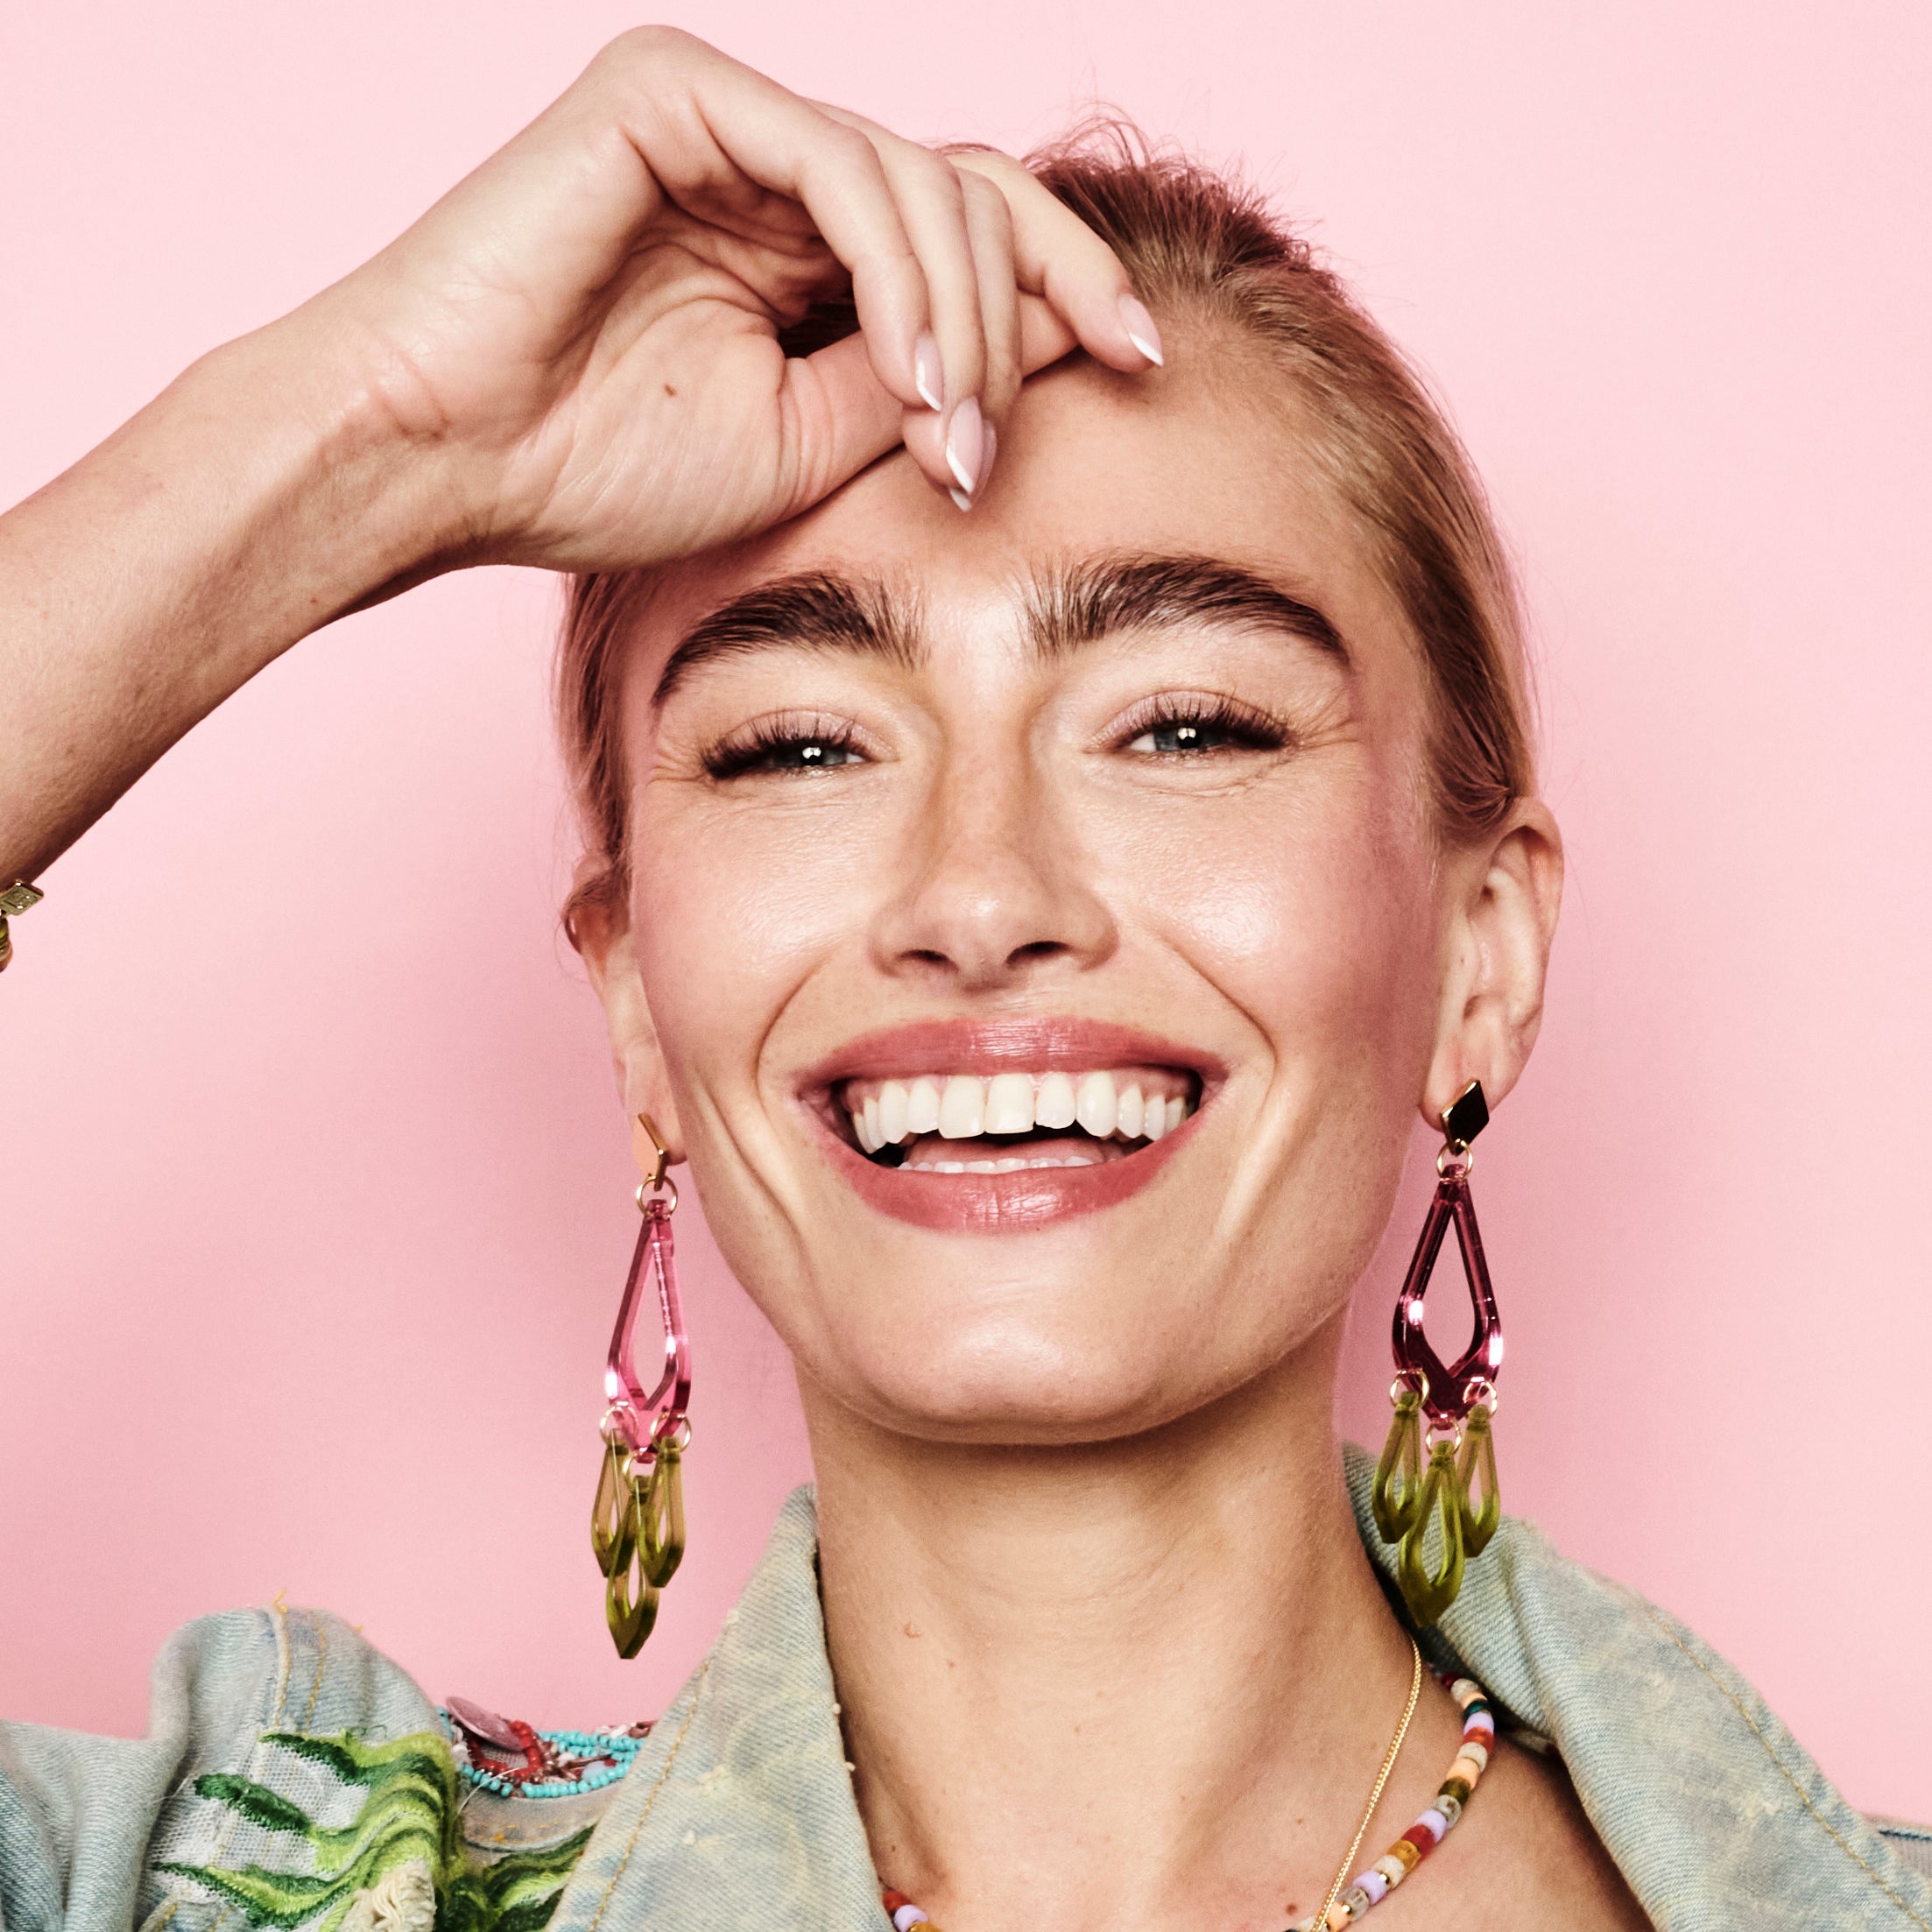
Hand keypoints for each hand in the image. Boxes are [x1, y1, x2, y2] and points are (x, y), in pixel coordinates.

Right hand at [301, 26, 1159, 572]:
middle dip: (1033, 308)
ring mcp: (725, 118)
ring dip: (965, 318)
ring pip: (922, 180)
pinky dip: (901, 271)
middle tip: (1015, 436)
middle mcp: (772, 169)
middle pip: (971, 189)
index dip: (1069, 284)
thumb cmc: (601, 471)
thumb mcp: (812, 442)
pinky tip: (915, 373)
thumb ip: (922, 375)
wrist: (447, 465)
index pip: (970, 231)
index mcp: (801, 247)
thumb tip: (1053, 335)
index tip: (1145, 364)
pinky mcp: (674, 89)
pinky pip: (842, 161)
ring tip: (954, 437)